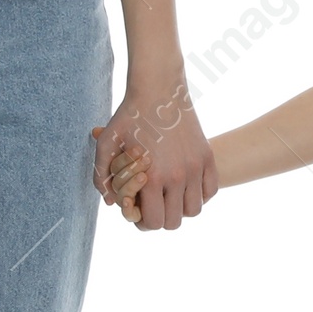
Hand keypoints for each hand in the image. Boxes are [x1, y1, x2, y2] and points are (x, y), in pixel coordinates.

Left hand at [90, 75, 216, 229]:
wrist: (159, 88)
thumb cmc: (129, 116)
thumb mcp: (107, 143)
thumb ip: (102, 176)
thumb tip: (111, 203)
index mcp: (150, 178)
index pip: (153, 222)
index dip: (143, 221)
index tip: (139, 207)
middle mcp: (176, 176)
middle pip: (174, 222)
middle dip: (161, 217)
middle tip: (153, 203)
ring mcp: (195, 167)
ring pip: (194, 211)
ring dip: (181, 208)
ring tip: (169, 194)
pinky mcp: (207, 157)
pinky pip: (210, 192)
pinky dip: (198, 194)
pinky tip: (184, 184)